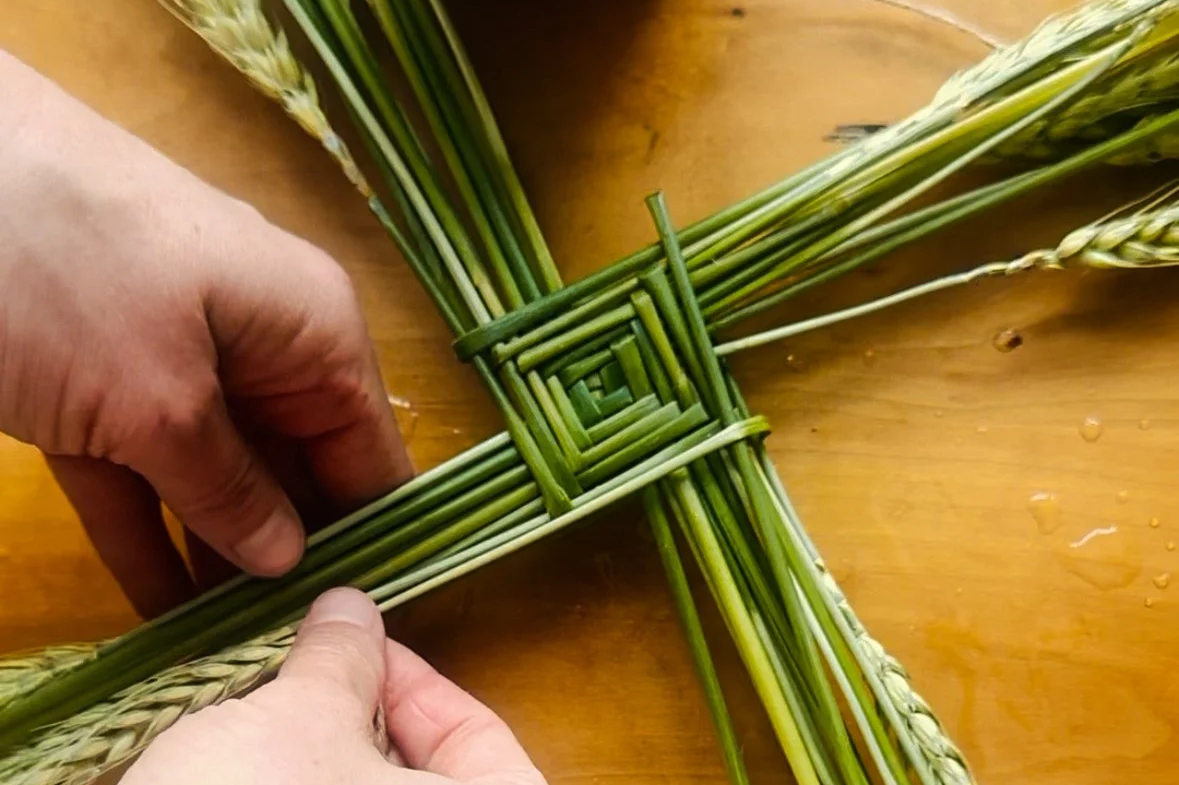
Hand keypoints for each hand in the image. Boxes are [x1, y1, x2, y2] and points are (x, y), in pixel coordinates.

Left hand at [0, 51, 411, 615]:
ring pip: (218, 475)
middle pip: (298, 470)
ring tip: (220, 654)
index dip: (371, 540)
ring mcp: (181, 356)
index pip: (371, 454)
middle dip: (286, 559)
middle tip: (274, 656)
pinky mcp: (102, 376)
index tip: (355, 626)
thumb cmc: (67, 268)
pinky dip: (145, 528)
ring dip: (214, 557)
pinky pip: (143, 466)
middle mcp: (264, 343)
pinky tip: (154, 610)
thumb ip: (229, 489)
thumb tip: (289, 558)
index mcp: (315, 331)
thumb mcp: (157, 399)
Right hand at [123, 589, 545, 784]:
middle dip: (356, 718)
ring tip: (249, 714)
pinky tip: (228, 765)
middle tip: (301, 673)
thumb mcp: (299, 722)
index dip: (417, 681)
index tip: (356, 645)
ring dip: (310, 760)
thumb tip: (351, 611)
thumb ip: (340, 660)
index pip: (476, 739)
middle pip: (414, 778)